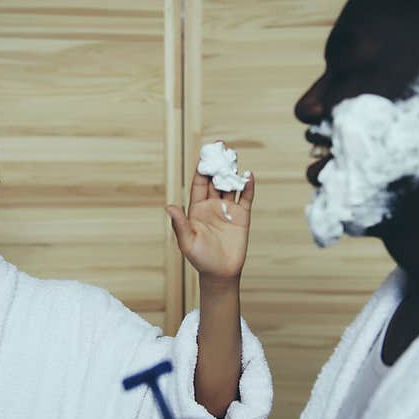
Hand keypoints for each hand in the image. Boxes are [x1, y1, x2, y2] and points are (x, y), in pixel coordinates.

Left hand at [166, 149, 254, 281]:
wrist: (221, 273)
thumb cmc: (200, 259)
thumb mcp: (187, 241)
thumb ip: (180, 224)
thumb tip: (169, 207)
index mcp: (197, 209)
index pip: (199, 184)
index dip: (202, 169)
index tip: (204, 154)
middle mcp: (212, 206)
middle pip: (215, 180)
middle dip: (217, 164)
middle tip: (220, 145)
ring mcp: (228, 210)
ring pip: (230, 185)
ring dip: (232, 171)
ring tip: (233, 156)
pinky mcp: (242, 217)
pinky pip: (246, 198)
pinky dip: (248, 187)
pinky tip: (249, 176)